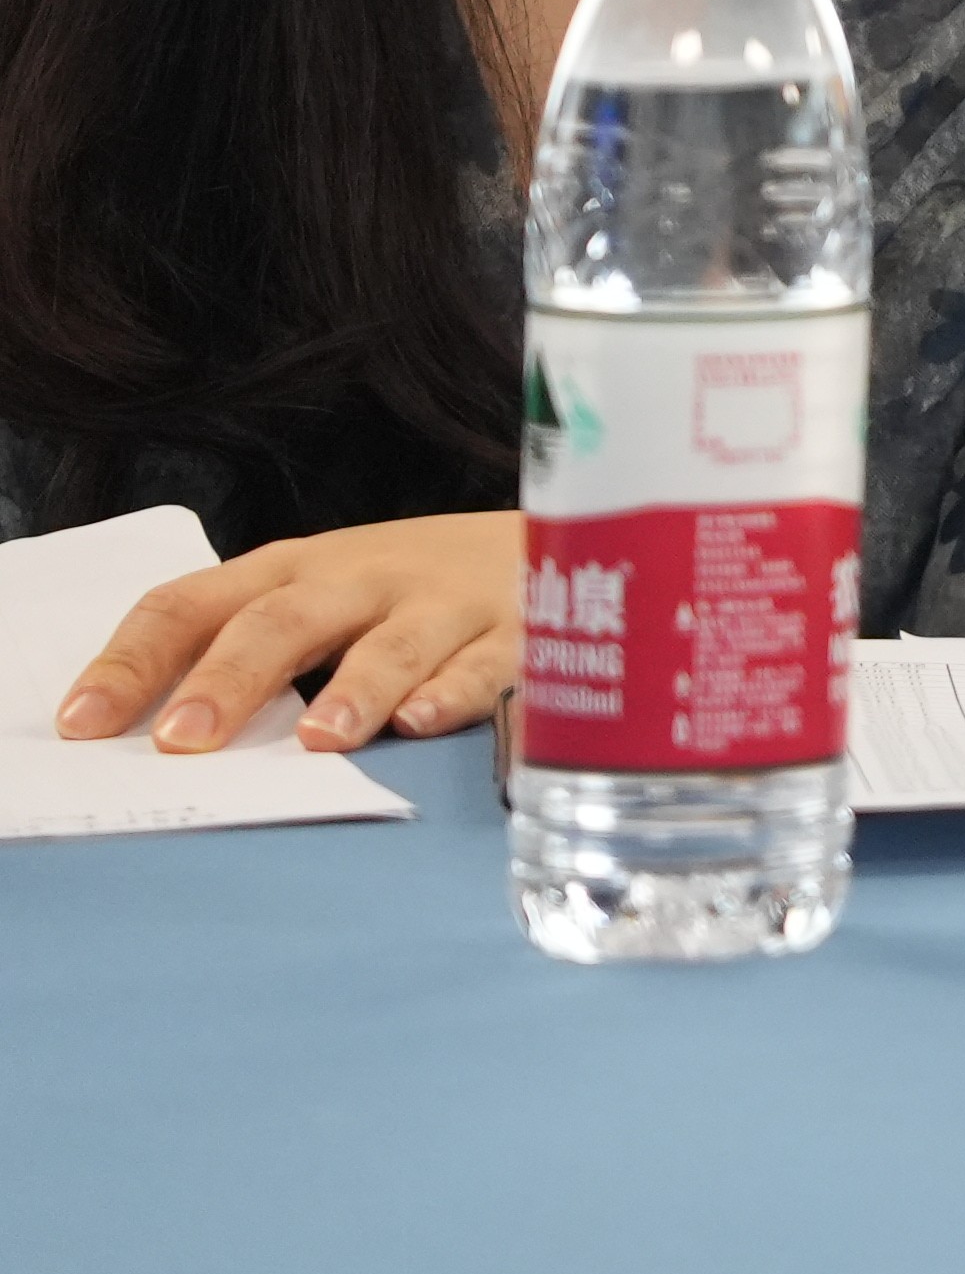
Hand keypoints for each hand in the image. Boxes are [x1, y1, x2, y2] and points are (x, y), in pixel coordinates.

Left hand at [54, 512, 529, 753]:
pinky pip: (485, 664)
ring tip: (318, 738)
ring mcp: (442, 603)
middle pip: (284, 621)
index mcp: (295, 570)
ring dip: (353, 689)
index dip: (132, 661)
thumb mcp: (325, 596)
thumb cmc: (416, 588)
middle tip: (182, 741)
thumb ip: (253, 651)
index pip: (193, 604)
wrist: (574, 532)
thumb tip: (150, 736)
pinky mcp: (519, 632)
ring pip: (392, 643)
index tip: (81, 723)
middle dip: (230, 680)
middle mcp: (363, 579)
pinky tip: (422, 720)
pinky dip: (452, 692)